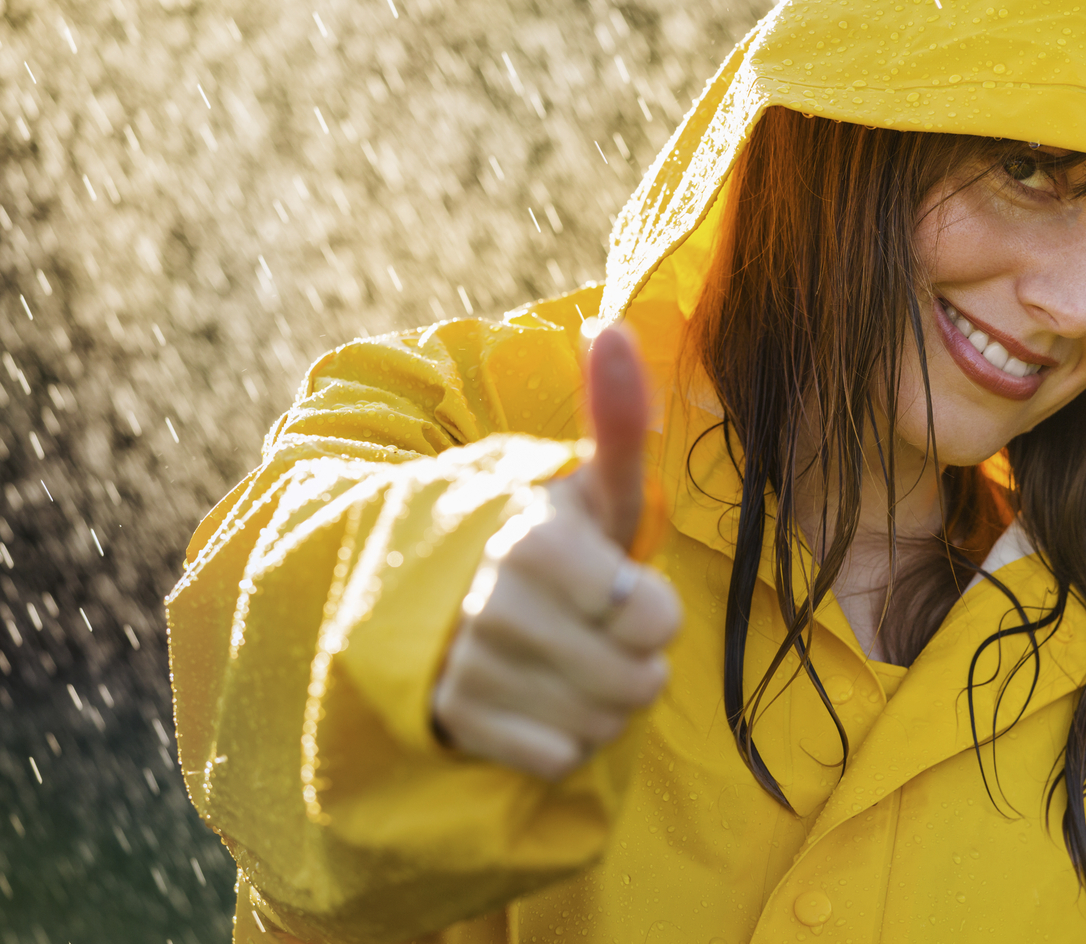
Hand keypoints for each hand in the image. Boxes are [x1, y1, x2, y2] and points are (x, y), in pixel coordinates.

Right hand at [430, 325, 682, 778]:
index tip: (613, 586)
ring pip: (602, 724)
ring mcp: (471, 669)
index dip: (651, 611)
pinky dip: (561, 738)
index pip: (656, 621)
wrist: (428, 597)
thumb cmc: (534, 538)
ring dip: (600, 700)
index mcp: (536, 541)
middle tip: (592, 627)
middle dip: (632, 660)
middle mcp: (497, 606)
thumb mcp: (578, 483)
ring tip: (565, 658)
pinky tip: (535, 697)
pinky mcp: (457, 724)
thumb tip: (612, 327)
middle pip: (638, 681)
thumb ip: (613, 418)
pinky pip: (559, 758)